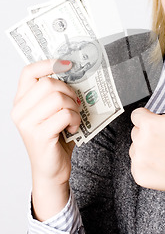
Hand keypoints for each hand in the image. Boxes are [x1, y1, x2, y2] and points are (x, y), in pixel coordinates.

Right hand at [11, 59, 80, 218]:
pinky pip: (65, 114)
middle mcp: (19, 111)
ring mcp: (27, 124)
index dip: (49, 63)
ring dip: (74, 108)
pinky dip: (75, 120)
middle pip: (49, 84)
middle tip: (74, 104)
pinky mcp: (39, 135)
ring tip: (74, 119)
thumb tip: (74, 73)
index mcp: (21, 101)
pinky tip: (73, 128)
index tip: (67, 64)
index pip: (28, 72)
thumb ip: (56, 94)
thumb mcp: (53, 112)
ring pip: (58, 98)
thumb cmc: (55, 139)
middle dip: (69, 92)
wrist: (52, 170)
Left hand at [130, 77, 164, 218]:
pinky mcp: (139, 175)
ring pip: (136, 148)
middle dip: (148, 133)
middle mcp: (140, 142)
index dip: (149, 118)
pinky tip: (162, 164)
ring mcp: (138, 160)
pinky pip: (137, 164)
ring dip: (146, 148)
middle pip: (136, 131)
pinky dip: (146, 164)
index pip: (137, 115)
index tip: (161, 125)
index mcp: (150, 125)